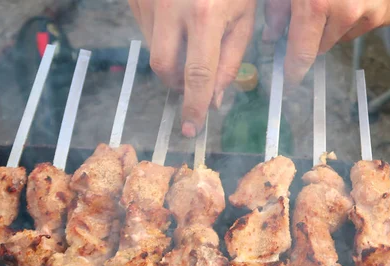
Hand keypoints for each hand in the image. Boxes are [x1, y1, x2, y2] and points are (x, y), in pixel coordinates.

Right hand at [129, 0, 256, 136]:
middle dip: (177, 84)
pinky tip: (178, 20)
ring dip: (172, 57)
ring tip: (192, 37)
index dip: (194, 107)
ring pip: (153, 48)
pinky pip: (145, 30)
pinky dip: (162, 37)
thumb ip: (230, 61)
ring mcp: (149, 0)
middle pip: (164, 67)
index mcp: (206, 15)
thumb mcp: (244, 18)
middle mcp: (171, 8)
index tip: (192, 129)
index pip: (197, 76)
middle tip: (193, 85)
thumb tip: (214, 99)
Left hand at [263, 0, 389, 83]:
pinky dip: (360, 15)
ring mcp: (373, 14)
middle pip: (322, 46)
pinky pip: (367, 25)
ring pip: (344, 36)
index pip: (302, 54)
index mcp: (318, 4)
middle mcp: (347, 13)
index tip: (290, 79)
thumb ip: (279, 9)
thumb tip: (272, 38)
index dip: (294, 69)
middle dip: (314, 34)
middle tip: (313, 9)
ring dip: (338, 24)